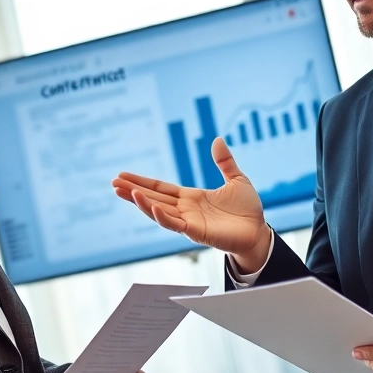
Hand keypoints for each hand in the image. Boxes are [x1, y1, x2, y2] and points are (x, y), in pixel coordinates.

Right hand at [114, 137, 272, 271]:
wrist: (259, 232)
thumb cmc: (247, 210)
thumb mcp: (236, 179)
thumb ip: (224, 162)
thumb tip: (217, 139)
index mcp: (191, 197)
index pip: (161, 188)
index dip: (142, 182)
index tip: (123, 175)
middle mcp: (185, 210)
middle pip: (153, 198)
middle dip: (132, 191)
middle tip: (113, 183)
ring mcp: (188, 222)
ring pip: (158, 211)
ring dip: (140, 202)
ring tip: (123, 191)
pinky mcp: (196, 232)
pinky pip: (174, 224)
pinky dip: (160, 215)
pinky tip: (148, 205)